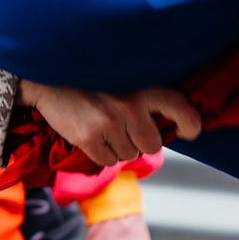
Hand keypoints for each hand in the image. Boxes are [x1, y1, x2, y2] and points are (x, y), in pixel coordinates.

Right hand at [19, 81, 201, 167]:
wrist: (48, 80)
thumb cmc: (92, 81)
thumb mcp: (124, 78)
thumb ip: (146, 98)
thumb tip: (168, 128)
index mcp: (144, 86)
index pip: (182, 110)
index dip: (190, 125)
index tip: (188, 132)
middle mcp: (130, 105)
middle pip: (152, 145)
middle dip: (141, 142)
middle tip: (127, 128)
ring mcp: (108, 123)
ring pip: (129, 155)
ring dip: (119, 147)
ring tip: (105, 127)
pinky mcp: (88, 137)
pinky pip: (107, 161)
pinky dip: (102, 154)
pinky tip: (93, 135)